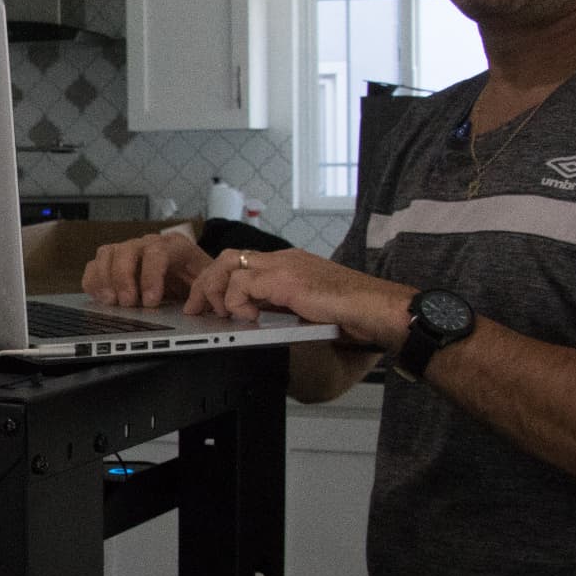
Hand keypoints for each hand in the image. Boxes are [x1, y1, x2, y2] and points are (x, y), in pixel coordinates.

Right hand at [82, 231, 211, 307]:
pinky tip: (100, 298)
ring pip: (107, 254)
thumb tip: (191, 308)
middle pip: (127, 250)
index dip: (151, 276)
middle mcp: (148, 244)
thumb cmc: (199, 281)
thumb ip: (202, 292)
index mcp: (175, 246)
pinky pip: (95, 265)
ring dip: (105, 279)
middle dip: (124, 278)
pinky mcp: (113, 262)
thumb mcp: (208, 284)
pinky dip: (93, 281)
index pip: (157, 252)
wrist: (190, 276)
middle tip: (127, 303)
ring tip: (111, 302)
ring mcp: (128, 251)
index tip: (150, 302)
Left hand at [187, 247, 412, 348]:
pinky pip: (242, 284)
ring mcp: (284, 266)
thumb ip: (280, 305)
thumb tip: (255, 319)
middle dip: (204, 283)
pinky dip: (235, 303)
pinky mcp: (287, 280)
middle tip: (196, 310)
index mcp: (288, 263)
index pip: (240, 261)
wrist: (380, 309)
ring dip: (214, 293)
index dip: (217, 281)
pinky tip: (246, 319)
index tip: (206, 304)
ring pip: (227, 265)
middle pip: (226, 257)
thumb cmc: (354, 312)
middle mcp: (283, 258)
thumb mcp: (306, 306)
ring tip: (218, 316)